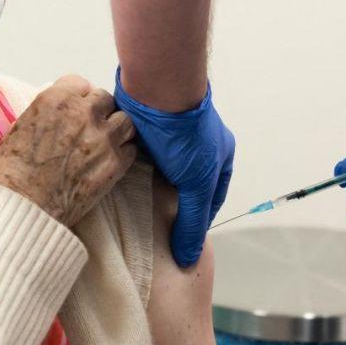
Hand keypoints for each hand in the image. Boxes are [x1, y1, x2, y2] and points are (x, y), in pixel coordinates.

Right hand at [0, 75, 137, 226]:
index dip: (77, 98)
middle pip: (105, 99)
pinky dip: (122, 154)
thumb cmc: (13, 172)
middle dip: (98, 112)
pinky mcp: (116, 163)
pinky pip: (130, 149)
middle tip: (90, 128)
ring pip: (124, 121)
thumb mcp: (21, 126)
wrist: (23, 207)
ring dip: (115, 130)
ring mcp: (103, 137)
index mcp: (56, 99)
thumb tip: (62, 111)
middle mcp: (83, 113)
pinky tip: (107, 162)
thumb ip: (48, 112)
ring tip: (103, 143)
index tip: (76, 109)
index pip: (80, 84)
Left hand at [114, 69, 233, 267]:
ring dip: (151, 187)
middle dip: (172, 205)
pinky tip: (124, 184)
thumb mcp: (196, 183)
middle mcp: (200, 145)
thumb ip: (191, 220)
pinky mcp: (149, 128)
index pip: (211, 199)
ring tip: (135, 210)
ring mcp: (173, 136)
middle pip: (186, 185)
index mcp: (221, 155)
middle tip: (155, 229)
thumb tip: (188, 257)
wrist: (157, 87)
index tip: (180, 240)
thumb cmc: (186, 134)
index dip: (196, 220)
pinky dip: (135, 170)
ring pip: (162, 171)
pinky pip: (142, 156)